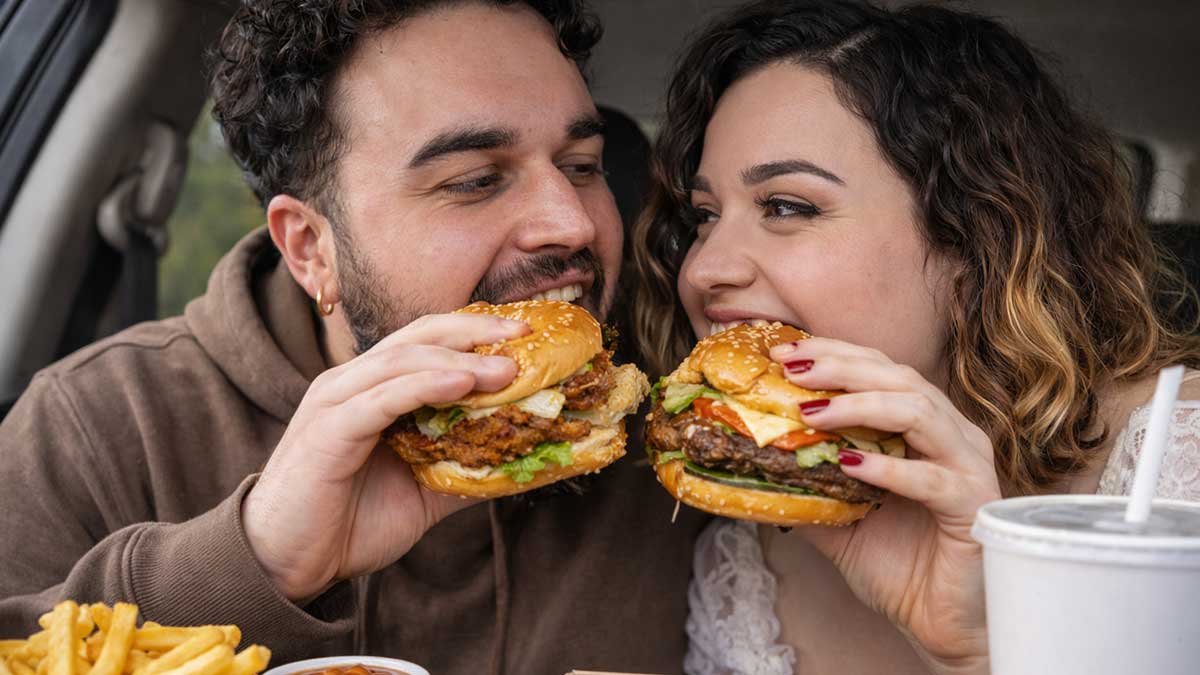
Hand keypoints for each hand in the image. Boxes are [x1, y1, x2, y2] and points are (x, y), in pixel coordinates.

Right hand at [242, 313, 528, 600]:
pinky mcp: (328, 430)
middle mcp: (352, 382)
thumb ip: (467, 470)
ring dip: (461, 360)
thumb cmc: (349, 523)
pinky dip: (425, 386)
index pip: (430, 341)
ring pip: (405, 360)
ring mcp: (336, 401)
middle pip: (420, 335)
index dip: (478, 333)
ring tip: (507, 369)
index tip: (529, 335)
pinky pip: (383, 398)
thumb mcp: (425, 491)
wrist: (285, 564)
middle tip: (527, 333)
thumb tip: (525, 464)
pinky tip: (463, 385)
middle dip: (477, 330)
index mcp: (373, 387)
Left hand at [771, 338, 999, 674]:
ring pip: (918, 412)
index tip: (784, 350)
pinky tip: (850, 464)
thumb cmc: (898, 566)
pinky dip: (889, 468)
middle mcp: (951, 434)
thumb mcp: (837, 519)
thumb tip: (747, 466)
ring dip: (859, 406)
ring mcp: (968, 466)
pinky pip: (931, 479)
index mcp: (923, 425)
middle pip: (898, 377)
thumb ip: (804, 487)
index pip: (880, 369)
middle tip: (791, 367)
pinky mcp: (974, 506)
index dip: (834, 354)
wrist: (941, 624)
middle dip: (841, 367)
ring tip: (811, 411)